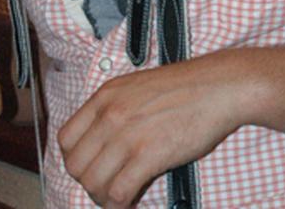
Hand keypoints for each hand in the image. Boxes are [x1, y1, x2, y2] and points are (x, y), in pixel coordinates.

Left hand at [58, 51, 255, 207]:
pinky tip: (131, 204)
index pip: (65, 139)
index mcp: (104, 97)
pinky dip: (120, 205)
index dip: (75, 161)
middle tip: (106, 188)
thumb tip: (103, 142)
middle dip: (88, 183)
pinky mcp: (149, 154)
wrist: (219, 87)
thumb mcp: (137, 87)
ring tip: (119, 199)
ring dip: (103, 198)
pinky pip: (119, 192)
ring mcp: (128, 135)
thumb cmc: (185, 88)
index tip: (91, 169)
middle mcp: (110, 115)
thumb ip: (115, 110)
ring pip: (93, 183)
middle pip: (75, 166)